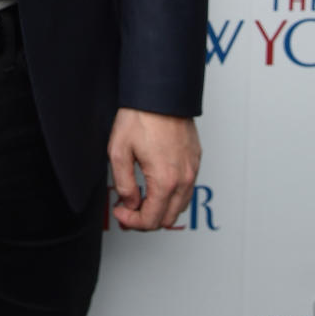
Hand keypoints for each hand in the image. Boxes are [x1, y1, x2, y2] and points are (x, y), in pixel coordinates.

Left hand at [107, 107, 200, 230]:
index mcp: (165, 181)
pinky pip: (187, 188)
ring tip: (140, 199)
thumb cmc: (139, 117)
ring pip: (180, 205)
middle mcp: (184, 178)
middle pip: (168, 218)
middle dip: (146, 220)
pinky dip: (172, 195)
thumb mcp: (119, 152)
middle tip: (127, 211)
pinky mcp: (195, 159)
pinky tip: (155, 184)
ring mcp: (192, 169)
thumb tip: (130, 203)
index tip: (119, 212)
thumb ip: (124, 184)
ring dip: (160, 209)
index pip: (151, 220)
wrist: (160, 93)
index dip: (132, 222)